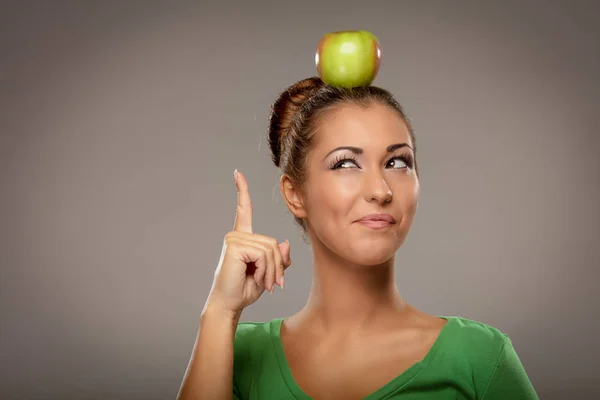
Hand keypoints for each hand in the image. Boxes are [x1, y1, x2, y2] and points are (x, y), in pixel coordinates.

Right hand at [206, 170, 291, 315]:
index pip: (243, 210)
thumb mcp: (269, 272)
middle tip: (275, 284)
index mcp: (242, 238)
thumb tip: (284, 243)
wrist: (229, 304)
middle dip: (278, 266)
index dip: (242, 191)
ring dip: (273, 271)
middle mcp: (236, 234)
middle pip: (273, 242)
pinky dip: (266, 270)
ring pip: (271, 249)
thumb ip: (279, 258)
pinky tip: (257, 279)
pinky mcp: (235, 245)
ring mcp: (234, 238)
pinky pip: (264, 254)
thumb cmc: (245, 289)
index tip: (237, 173)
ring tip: (266, 284)